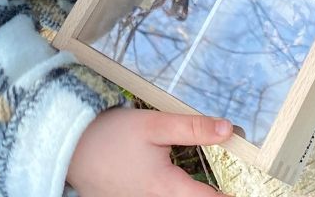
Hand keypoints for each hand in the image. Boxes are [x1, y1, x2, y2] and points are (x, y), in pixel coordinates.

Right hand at [67, 108, 232, 196]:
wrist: (71, 147)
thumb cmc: (113, 135)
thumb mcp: (156, 125)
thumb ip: (193, 128)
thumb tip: (227, 129)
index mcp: (165, 188)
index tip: (244, 190)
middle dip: (209, 194)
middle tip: (227, 185)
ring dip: (191, 191)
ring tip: (209, 184)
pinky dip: (172, 191)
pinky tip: (178, 180)